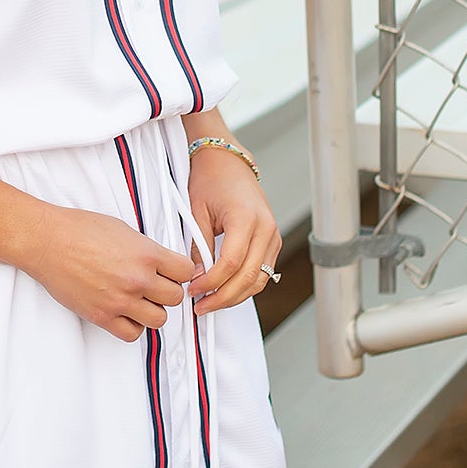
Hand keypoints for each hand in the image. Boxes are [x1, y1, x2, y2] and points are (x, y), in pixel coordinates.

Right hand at [21, 206, 195, 343]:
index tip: (175, 274)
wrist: (47, 241)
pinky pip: (132, 334)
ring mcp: (120, 300)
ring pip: (158, 320)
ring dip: (152, 311)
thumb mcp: (123, 229)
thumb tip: (160, 261)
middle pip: (175, 298)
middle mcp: (137, 279)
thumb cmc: (78, 230)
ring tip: (140, 301)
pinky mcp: (102, 316)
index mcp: (146, 254)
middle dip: (167, 292)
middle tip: (156, 287)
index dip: (182, 273)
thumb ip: (146, 249)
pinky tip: (125, 313)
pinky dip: (132, 326)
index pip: (186, 272)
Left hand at [186, 145, 281, 315]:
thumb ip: (199, 246)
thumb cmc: (211, 179)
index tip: (193, 290)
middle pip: (248, 277)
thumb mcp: (197, 211)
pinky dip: (245, 286)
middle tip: (201, 306)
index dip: (211, 282)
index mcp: (245, 218)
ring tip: (210, 303)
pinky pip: (263, 272)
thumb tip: (196, 276)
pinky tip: (225, 291)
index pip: (231, 263)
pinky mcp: (272, 241)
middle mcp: (265, 228)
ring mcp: (273, 236)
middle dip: (223, 297)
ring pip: (259, 280)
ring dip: (235, 296)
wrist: (228, 161)